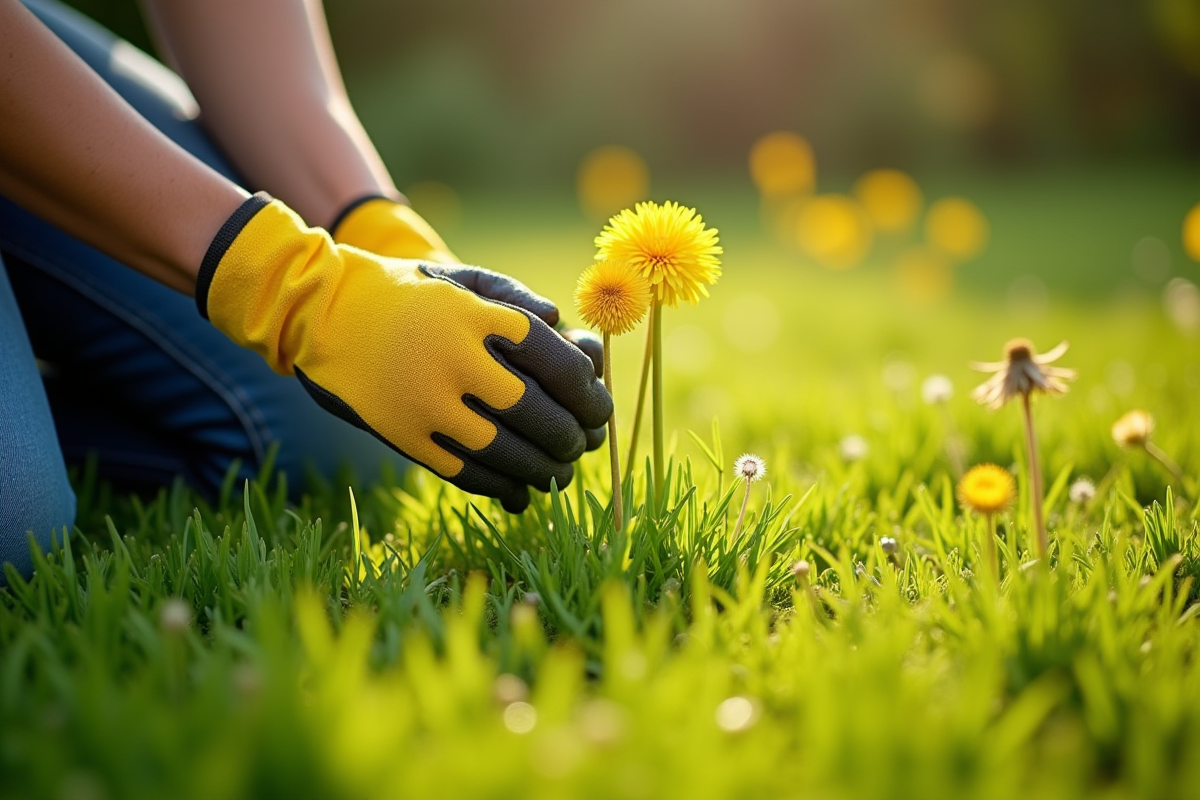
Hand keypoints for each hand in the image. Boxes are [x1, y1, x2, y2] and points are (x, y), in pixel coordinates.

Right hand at [197, 194, 612, 511]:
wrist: (322, 312)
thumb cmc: (409, 294)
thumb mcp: (462, 279)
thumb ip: (518, 301)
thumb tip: (567, 336)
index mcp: (476, 316)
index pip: (557, 361)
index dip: (588, 391)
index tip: (598, 404)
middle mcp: (453, 359)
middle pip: (537, 413)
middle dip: (573, 436)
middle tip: (586, 443)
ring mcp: (425, 402)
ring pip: (505, 452)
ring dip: (544, 470)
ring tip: (562, 472)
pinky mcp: (404, 435)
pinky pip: (466, 472)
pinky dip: (501, 486)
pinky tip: (522, 490)